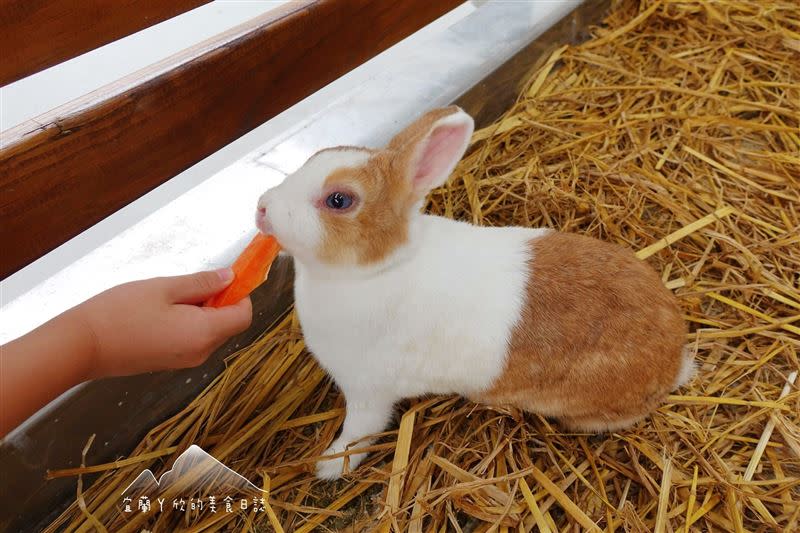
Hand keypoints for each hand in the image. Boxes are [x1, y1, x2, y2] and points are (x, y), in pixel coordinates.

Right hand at [77, 269, 252, 378]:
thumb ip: (202, 283)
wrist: (82, 346)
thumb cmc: (120, 313)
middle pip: (229, 324)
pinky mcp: (171, 362)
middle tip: (192, 283)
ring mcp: (185, 360)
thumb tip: (230, 278)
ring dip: (203, 311)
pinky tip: (163, 311)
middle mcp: (200, 352)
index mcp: (204, 333)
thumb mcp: (164, 288)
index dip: (241, 294)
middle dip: (220, 301)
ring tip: (171, 296)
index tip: (227, 277)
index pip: (243, 316)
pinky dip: (190, 323)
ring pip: (211, 332)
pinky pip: (194, 340)